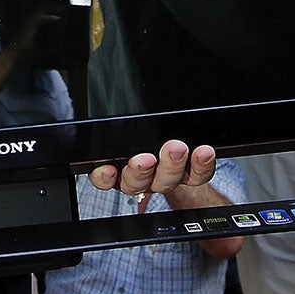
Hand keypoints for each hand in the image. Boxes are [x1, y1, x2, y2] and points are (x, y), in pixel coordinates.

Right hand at [88, 140, 216, 210]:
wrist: (180, 149)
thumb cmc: (149, 136)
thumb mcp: (129, 132)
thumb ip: (117, 133)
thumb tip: (91, 111)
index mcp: (120, 168)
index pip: (105, 178)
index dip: (104, 177)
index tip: (107, 170)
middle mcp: (143, 176)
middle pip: (137, 181)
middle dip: (141, 170)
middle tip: (146, 159)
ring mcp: (167, 177)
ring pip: (166, 179)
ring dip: (172, 166)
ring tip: (177, 149)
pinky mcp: (192, 174)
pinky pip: (198, 175)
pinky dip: (202, 166)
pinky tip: (203, 154)